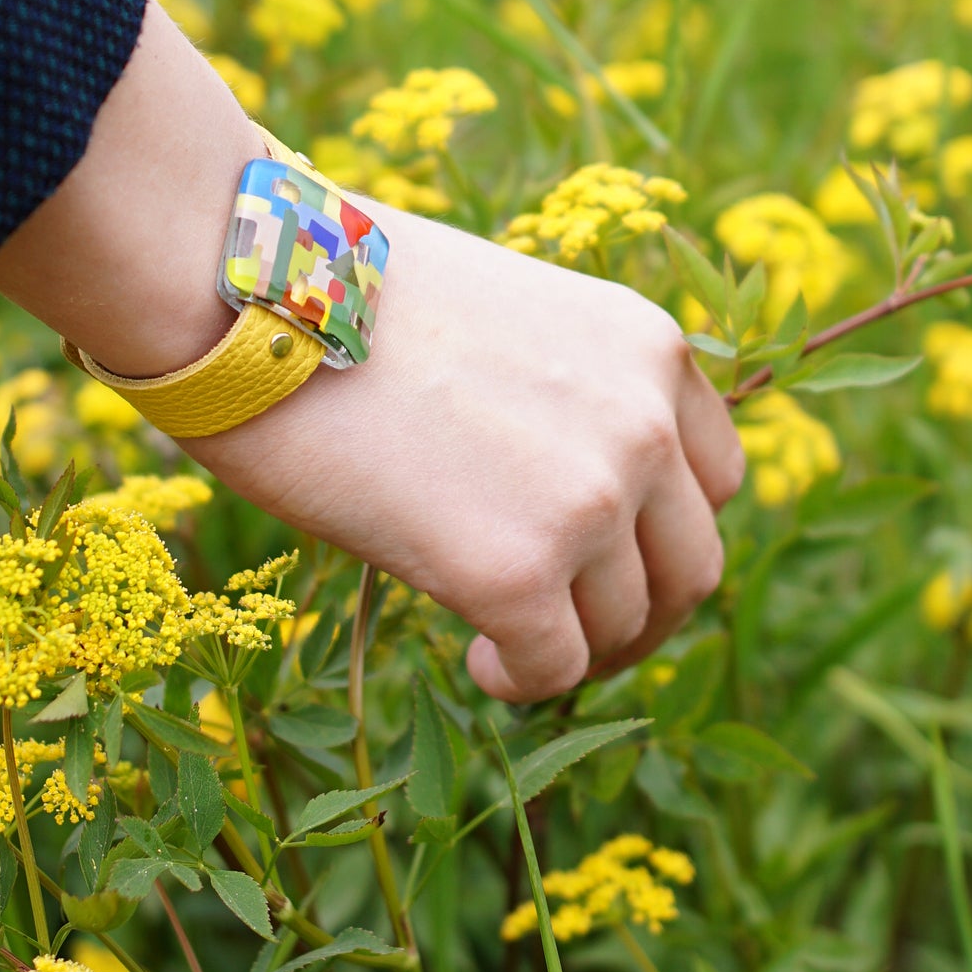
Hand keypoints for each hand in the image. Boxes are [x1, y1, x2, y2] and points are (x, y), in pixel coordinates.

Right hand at [0, 0, 743, 700]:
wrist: (255, 291)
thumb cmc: (346, 295)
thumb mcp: (511, 319)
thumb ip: (570, 398)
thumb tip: (568, 497)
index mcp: (649, 347)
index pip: (715, 478)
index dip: (664, 534)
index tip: (611, 560)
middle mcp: (644, 421)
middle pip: (694, 565)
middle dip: (642, 614)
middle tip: (580, 635)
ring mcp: (591, 498)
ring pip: (627, 623)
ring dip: (577, 650)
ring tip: (508, 647)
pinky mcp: (519, 569)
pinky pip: (554, 666)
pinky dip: (522, 680)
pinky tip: (479, 664)